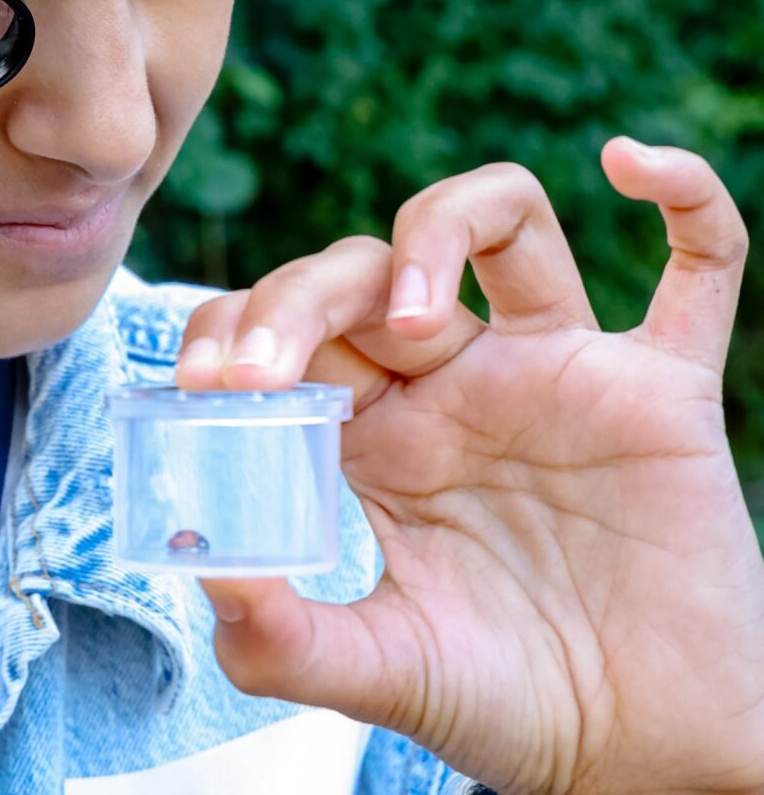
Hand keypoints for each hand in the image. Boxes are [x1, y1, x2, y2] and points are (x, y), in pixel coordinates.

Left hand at [174, 141, 763, 794]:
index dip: (237, 325)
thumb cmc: (510, 704)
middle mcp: (457, 379)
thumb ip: (286, 637)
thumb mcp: (381, 671)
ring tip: (415, 326)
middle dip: (298, 294)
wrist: (646, 758)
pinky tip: (632, 165)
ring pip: (501, 222)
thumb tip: (204, 570)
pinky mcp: (660, 390)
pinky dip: (685, 200)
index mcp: (378, 427)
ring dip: (442, 231)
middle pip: (366, 266)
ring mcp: (559, 371)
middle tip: (264, 371)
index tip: (206, 382)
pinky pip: (697, 268)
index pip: (287, 321)